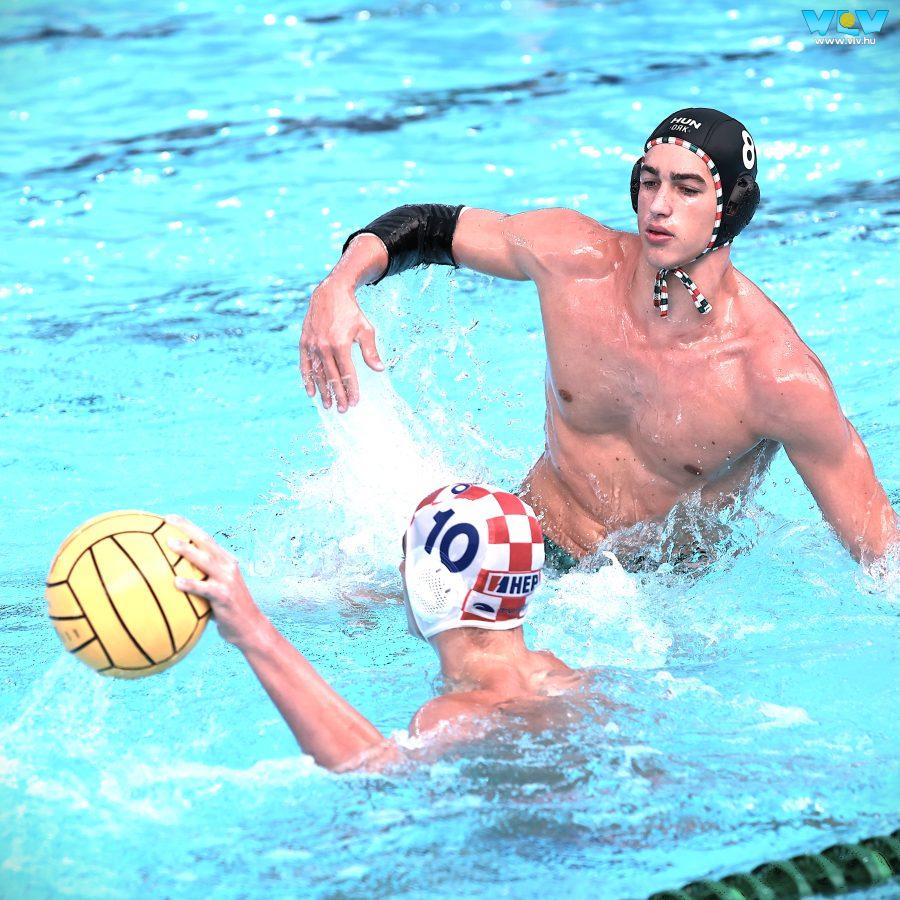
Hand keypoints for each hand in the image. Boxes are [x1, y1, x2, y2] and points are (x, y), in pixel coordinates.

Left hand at [164, 514, 269, 649]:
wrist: (249, 628)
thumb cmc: (227, 611)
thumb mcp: (216, 590)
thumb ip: (199, 581)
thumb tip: (168, 581)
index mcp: (225, 561)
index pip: (205, 538)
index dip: (188, 526)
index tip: (169, 518)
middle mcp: (228, 566)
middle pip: (205, 541)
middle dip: (186, 528)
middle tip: (166, 521)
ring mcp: (227, 580)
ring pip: (205, 560)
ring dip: (187, 551)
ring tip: (170, 544)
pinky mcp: (224, 596)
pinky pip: (204, 588)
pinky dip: (191, 584)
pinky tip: (176, 582)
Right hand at [299, 276, 383, 412]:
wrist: (330, 293)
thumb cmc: (351, 312)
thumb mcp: (366, 329)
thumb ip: (371, 351)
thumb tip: (380, 370)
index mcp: (341, 344)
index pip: (347, 373)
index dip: (352, 389)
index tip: (355, 402)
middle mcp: (324, 346)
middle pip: (332, 377)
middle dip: (338, 395)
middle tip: (343, 410)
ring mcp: (312, 345)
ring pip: (317, 374)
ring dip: (323, 392)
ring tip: (328, 406)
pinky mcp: (304, 342)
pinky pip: (305, 365)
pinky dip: (307, 380)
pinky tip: (311, 393)